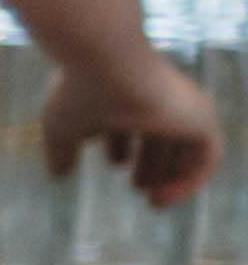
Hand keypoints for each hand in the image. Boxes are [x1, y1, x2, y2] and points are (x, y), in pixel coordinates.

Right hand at [56, 50, 221, 210]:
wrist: (107, 64)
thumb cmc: (79, 91)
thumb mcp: (62, 127)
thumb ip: (60, 151)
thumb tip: (58, 175)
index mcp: (128, 96)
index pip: (134, 121)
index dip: (124, 145)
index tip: (115, 165)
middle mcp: (159, 100)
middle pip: (164, 136)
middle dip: (152, 165)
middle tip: (140, 188)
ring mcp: (184, 110)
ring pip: (188, 149)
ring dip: (173, 177)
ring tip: (154, 201)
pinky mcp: (202, 120)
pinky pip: (206, 159)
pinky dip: (189, 182)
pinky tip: (163, 197)